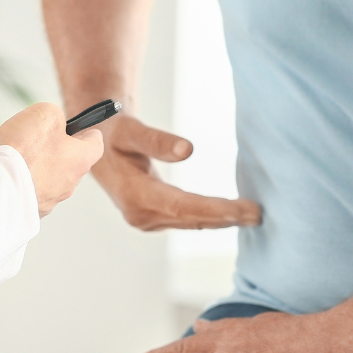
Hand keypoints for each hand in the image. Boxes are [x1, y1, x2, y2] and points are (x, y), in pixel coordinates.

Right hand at [0, 102, 103, 216]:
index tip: (82, 128)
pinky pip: (33, 191)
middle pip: (72, 163)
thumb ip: (56, 115)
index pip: (96, 145)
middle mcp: (70, 183)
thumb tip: (53, 124)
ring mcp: (51, 199)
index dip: (88, 133)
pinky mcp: (32, 210)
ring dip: (41, 167)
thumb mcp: (45, 114)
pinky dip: (25, 182)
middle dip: (60, 149)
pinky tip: (10, 173)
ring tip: (21, 157)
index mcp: (80, 159)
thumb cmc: (24, 151)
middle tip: (42, 139)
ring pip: (51, 178)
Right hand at [92, 113, 260, 230]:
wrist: (93, 145)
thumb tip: (188, 149)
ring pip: (190, 222)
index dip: (215, 209)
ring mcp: (146, 219)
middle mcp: (141, 214)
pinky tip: (231, 216)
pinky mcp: (152, 217)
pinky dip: (209, 218)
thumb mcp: (129, 130)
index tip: (244, 209)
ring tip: (252, 216)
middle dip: (226, 217)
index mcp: (135, 195)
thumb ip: (156, 140)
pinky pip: (186, 220)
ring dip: (221, 220)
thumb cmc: (111, 133)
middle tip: (259, 214)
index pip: (183, 206)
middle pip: (191, 219)